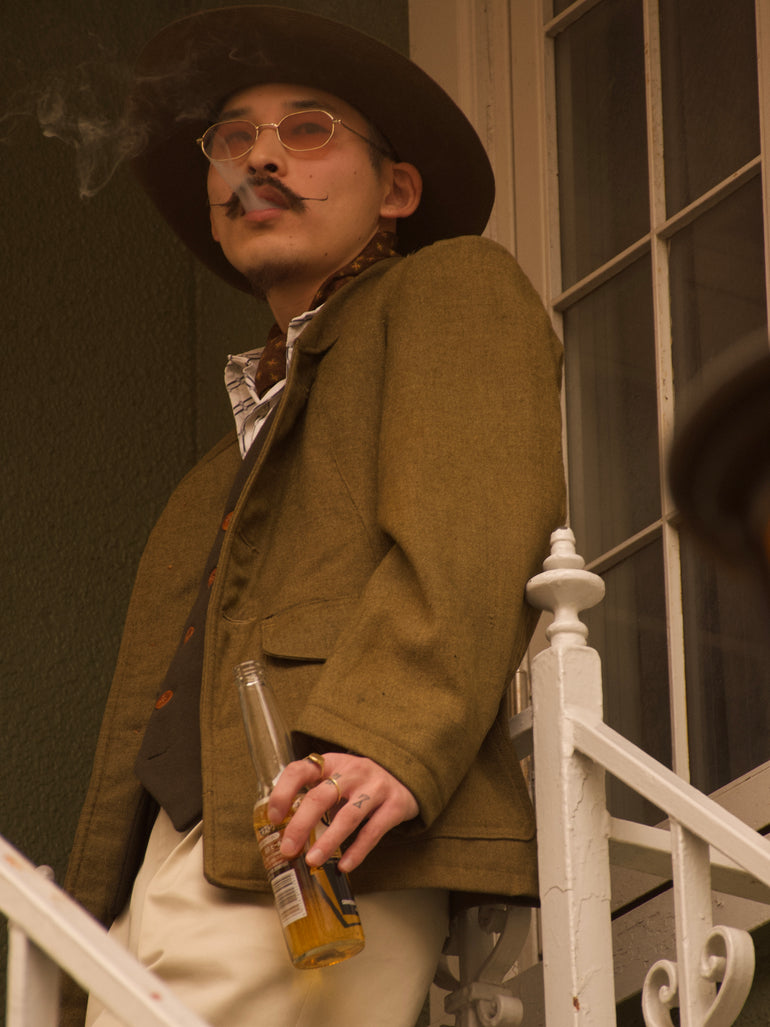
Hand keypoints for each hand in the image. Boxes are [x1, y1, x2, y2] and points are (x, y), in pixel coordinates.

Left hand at [267, 753, 418, 872]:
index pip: (300, 770)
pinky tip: (344, 866)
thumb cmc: (361, 782)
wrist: (408, 775)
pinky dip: (357, 851)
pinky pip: (373, 831)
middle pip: (321, 796)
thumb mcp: (338, 778)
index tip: (273, 817)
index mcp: (332, 763)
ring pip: (347, 816)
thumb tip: (283, 831)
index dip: (283, 792)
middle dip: (300, 825)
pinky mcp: (395, 805)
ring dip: (327, 841)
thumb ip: (316, 796)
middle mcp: (353, 771)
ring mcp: (375, 787)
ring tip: (312, 861)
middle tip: (287, 850)